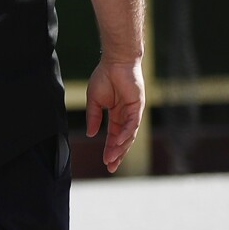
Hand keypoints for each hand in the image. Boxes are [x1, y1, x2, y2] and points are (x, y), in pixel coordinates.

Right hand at [85, 59, 144, 173]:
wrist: (114, 62)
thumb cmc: (104, 77)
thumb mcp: (94, 101)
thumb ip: (93, 118)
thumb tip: (90, 134)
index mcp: (116, 115)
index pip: (114, 136)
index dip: (110, 149)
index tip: (106, 163)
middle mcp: (126, 116)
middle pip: (123, 140)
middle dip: (117, 154)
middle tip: (111, 167)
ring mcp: (133, 112)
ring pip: (129, 134)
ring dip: (121, 147)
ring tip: (113, 158)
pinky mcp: (137, 106)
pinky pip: (132, 123)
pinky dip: (126, 133)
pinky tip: (119, 142)